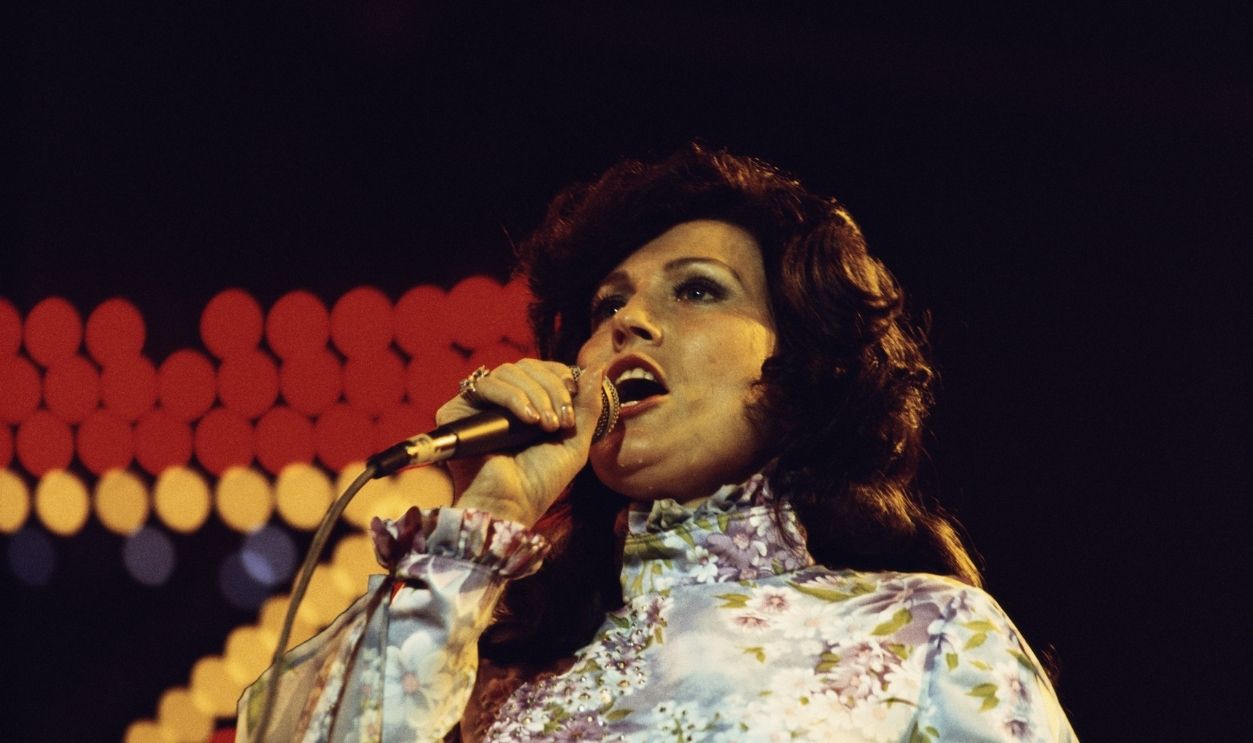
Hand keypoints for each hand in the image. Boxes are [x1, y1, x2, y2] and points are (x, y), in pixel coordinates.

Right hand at [435, 359, 606, 526]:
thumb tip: (596, 368)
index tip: (572, 399)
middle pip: (527, 366)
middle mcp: (503, 401)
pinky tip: (527, 419)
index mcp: (529, 405)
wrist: (511, 505)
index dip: (560, 376)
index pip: (543, 369)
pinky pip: (485, 384)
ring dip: (535, 394)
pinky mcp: (458, 410)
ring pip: (508, 371)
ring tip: (545, 426)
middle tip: (560, 421)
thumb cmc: (540, 482)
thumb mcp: (575, 441)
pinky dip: (512, 397)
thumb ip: (588, 405)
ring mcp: (480, 404)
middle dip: (552, 388)